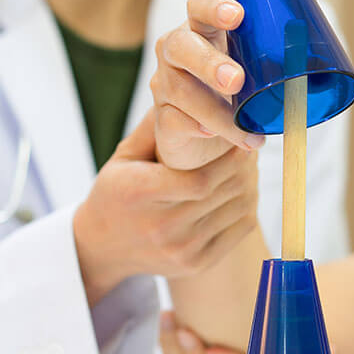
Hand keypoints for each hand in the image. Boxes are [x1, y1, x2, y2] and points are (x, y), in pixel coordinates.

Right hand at [74, 111, 258, 304]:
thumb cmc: (115, 193)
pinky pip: (238, 231)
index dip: (229, 159)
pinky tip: (242, 190)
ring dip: (249, 184)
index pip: (201, 179)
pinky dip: (247, 208)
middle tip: (250, 144)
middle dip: (243, 166)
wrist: (102, 249)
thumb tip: (183, 89)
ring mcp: (181, 250)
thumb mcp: (123, 157)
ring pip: (236, 210)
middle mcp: (163, 227)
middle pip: (223, 193)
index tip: (240, 137)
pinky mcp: (195, 264)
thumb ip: (153, 128)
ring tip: (248, 165)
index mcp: (142, 196)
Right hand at [151, 0, 264, 170]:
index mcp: (203, 30)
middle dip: (209, 62)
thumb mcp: (256, 77)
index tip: (237, 15)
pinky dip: (198, 128)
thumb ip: (271, 68)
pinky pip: (174, 120)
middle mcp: (177, 52)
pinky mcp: (163, 118)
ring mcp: (165, 84)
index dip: (214, 6)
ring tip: (245, 132)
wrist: (210, 146)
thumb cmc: (236, 99)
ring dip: (216, 112)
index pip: (199, 6)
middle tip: (235, 81)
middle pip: (180, 45)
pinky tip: (213, 134)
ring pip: (181, 90)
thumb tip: (307, 75)